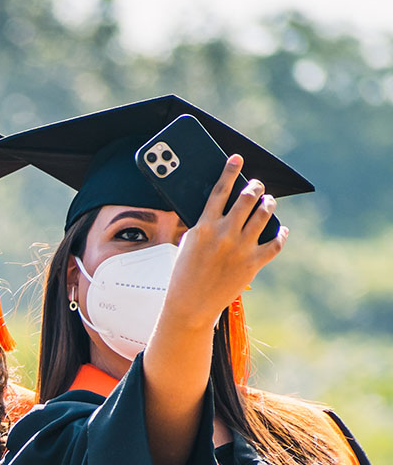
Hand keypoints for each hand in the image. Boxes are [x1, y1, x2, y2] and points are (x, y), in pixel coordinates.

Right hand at [163, 154, 287, 330]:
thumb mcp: (187, 244)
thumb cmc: (184, 274)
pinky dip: (281, 234)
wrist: (190, 306)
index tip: (237, 158)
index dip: (230, 171)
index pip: (219, 190)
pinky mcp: (254, 264)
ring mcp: (241, 248)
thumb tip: (223, 208)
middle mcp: (224, 233)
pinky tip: (281, 229)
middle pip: (246, 198)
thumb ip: (205, 225)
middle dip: (255, 187)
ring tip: (268, 201)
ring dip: (268, 204)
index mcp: (203, 226)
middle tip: (257, 185)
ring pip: (263, 215)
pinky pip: (276, 243)